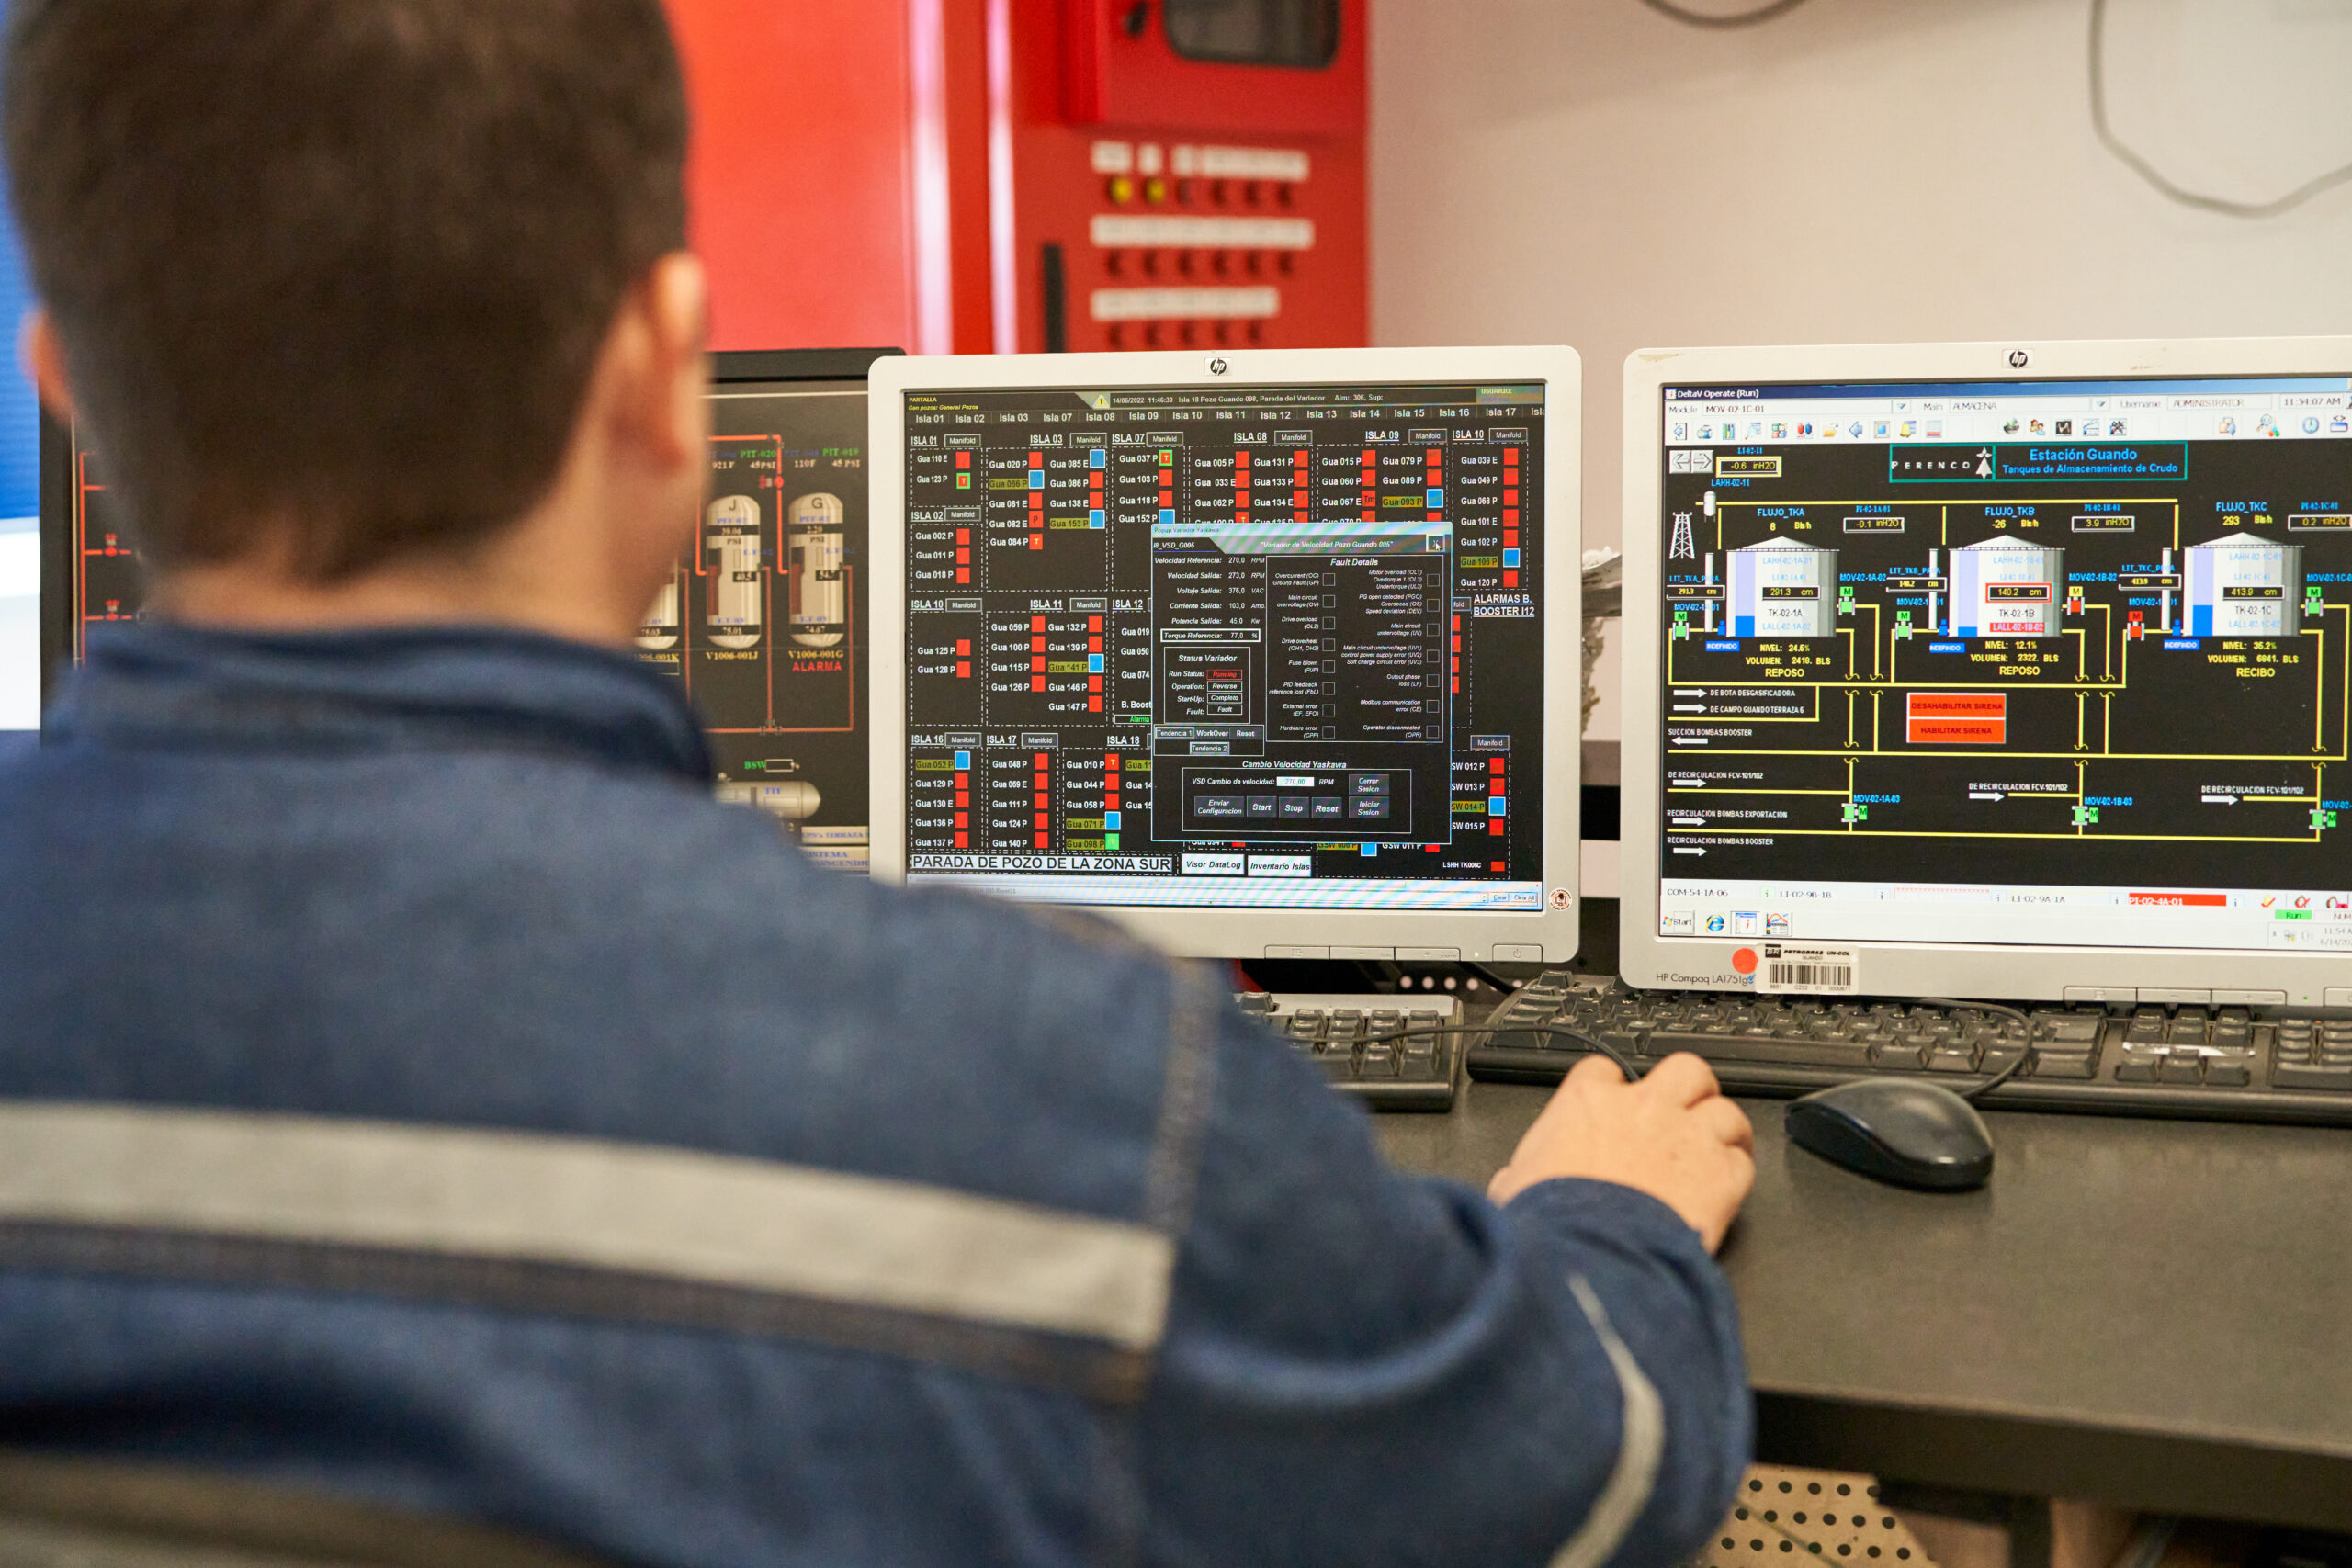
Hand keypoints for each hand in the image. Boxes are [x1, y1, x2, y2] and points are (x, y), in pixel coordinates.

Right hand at [1487, 1053, 1754, 1252]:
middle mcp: (1644, 1109)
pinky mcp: (1720, 1177)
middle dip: (1689, 1088)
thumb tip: (1515, 1181)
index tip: (1613, 1105)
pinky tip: (1725, 1187)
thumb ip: (1523, 1170)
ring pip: (1726, 1110)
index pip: (1604, 1070)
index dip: (1611, 1087)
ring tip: (1718, 1147)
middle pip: (1685, 1070)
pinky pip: (1742, 1162)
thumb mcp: (1513, 1186)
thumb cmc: (1551, 1222)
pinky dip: (1736, 1172)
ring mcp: (1688, 1138)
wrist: (1590, 1255)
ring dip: (1723, 1128)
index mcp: (1588, 1102)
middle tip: (1685, 1111)